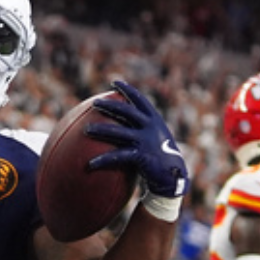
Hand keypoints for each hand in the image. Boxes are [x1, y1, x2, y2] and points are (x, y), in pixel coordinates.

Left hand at [85, 81, 186, 219]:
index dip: (127, 90)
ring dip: (100, 129)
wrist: (174, 176)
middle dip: (109, 105)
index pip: (140, 99)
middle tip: (94, 103)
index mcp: (155, 120)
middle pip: (126, 111)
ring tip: (86, 130)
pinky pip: (117, 156)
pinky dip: (103, 160)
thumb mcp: (157, 139)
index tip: (115, 83)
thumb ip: (144, 130)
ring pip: (118, 132)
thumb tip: (127, 126)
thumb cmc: (163, 159)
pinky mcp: (141, 156)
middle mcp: (150, 127)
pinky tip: (90, 164)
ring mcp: (145, 141)